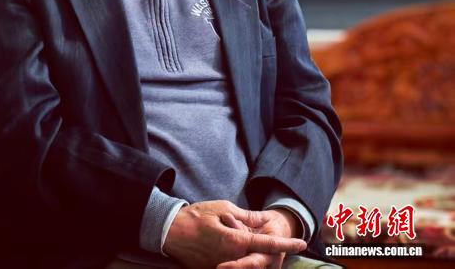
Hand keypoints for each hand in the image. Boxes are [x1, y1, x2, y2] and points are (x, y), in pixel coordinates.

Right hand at [162, 200, 305, 268]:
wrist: (170, 231)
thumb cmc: (196, 216)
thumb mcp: (223, 208)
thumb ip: (246, 217)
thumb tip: (262, 221)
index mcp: (237, 241)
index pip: (268, 243)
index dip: (286, 244)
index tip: (301, 243)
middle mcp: (232, 258)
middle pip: (260, 259)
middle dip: (268, 249)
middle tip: (274, 241)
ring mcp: (222, 266)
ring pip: (245, 262)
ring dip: (249, 253)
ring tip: (234, 235)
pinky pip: (231, 265)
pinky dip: (236, 258)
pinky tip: (222, 242)